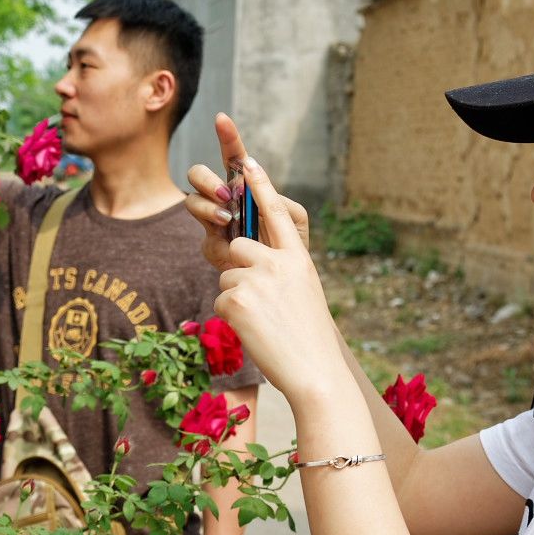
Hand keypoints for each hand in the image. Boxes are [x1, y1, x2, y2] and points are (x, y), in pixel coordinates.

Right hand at [185, 113, 308, 271]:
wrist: (285, 279)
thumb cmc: (290, 243)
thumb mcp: (293, 218)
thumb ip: (276, 199)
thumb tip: (253, 183)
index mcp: (245, 186)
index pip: (232, 156)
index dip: (227, 136)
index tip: (222, 118)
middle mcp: (223, 199)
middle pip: (197, 175)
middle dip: (206, 179)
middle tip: (227, 193)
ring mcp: (214, 222)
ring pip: (191, 201)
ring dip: (208, 206)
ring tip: (228, 217)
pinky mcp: (211, 246)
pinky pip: (205, 237)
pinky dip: (218, 239)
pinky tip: (232, 246)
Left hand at [212, 156, 346, 403]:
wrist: (314, 373)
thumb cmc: (309, 340)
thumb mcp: (303, 294)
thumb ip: (281, 271)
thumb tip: (248, 260)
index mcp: (298, 259)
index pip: (277, 214)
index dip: (262, 186)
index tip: (247, 161)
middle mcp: (278, 263)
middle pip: (239, 246)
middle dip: (240, 270)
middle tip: (261, 304)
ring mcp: (256, 279)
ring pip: (226, 275)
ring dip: (235, 298)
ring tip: (262, 322)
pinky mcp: (235, 298)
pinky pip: (219, 299)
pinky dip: (230, 318)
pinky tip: (253, 331)